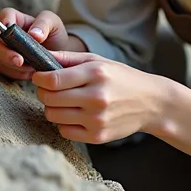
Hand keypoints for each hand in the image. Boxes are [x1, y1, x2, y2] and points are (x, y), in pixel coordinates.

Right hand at [0, 8, 85, 79]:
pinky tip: (29, 73)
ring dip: (12, 66)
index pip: (4, 16)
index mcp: (16, 19)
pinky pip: (4, 71)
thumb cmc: (54, 35)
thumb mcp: (54, 24)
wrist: (60, 55)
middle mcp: (6, 35)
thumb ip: (44, 24)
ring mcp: (4, 51)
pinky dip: (16, 74)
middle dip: (5, 53)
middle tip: (19, 61)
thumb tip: (34, 34)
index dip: (0, 22)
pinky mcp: (6, 66)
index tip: (3, 30)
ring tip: (31, 68)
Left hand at [32, 51, 168, 143]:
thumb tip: (39, 55)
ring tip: (64, 102)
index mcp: (96, 74)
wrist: (151, 103)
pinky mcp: (97, 136)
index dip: (39, 78)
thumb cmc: (122, 78)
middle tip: (51, 89)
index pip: (53, 79)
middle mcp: (96, 97)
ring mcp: (96, 119)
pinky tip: (75, 115)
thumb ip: (68, 58)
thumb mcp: (99, 61)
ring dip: (52, 108)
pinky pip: (64, 131)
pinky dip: (64, 123)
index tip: (39, 77)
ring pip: (53, 116)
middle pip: (49, 98)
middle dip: (44, 92)